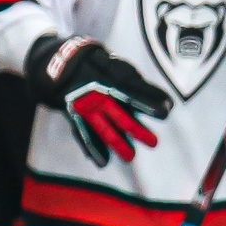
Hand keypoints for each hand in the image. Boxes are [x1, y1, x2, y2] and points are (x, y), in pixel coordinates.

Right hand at [23, 35, 172, 165]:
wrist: (59, 63)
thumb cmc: (96, 64)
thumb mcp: (114, 65)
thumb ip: (135, 83)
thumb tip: (163, 102)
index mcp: (109, 77)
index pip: (133, 90)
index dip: (150, 99)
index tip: (167, 109)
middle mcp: (97, 93)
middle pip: (119, 113)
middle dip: (136, 129)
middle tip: (154, 143)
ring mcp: (85, 106)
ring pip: (102, 127)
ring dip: (117, 143)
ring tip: (130, 158)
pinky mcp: (74, 115)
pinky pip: (82, 133)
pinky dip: (92, 148)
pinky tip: (102, 162)